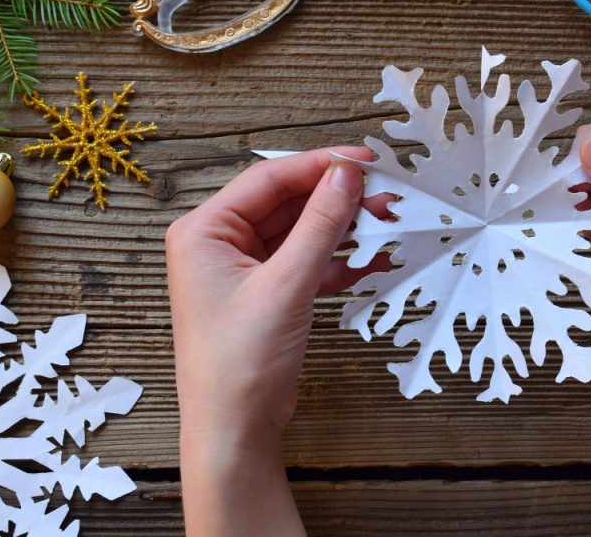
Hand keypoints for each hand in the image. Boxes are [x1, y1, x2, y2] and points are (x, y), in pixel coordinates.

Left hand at [165, 148, 379, 536]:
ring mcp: (243, 270)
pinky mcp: (266, 294)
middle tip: (384, 195)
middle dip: (338, 200)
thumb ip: (321, 224)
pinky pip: (306, 262)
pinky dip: (338, 260)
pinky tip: (372, 258)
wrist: (234, 431)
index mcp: (204, 231)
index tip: (365, 159)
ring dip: (343, 229)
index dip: (320, 165)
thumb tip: (347, 175)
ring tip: (387, 224)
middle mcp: (219, 244)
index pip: (269, 179)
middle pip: (288, 202)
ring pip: (302, 232)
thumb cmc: (238, 364)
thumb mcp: (287, 284)